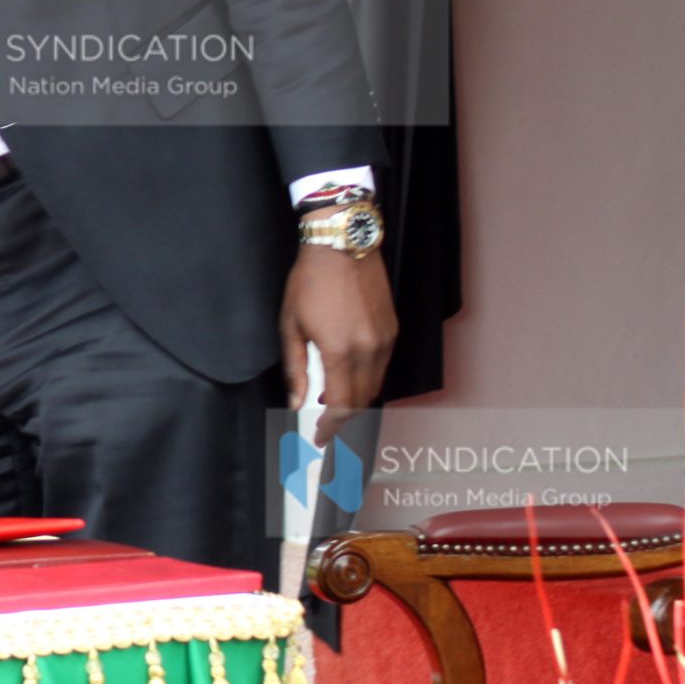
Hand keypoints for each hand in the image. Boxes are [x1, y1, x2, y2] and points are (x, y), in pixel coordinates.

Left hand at [280, 243, 397, 446]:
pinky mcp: (393, 330)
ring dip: (355, 398)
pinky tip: (348, 373)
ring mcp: (385, 340)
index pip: (341, 406)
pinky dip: (366, 378)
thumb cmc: (311, 281)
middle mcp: (369, 350)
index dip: (330, 428)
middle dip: (342, 417)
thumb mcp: (291, 325)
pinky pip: (382, 366)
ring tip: (331, 399)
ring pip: (375, 385)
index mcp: (340, 351)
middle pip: (361, 401)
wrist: (342, 246)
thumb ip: (295, 369)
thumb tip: (296, 403)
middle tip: (323, 424)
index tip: (319, 438)